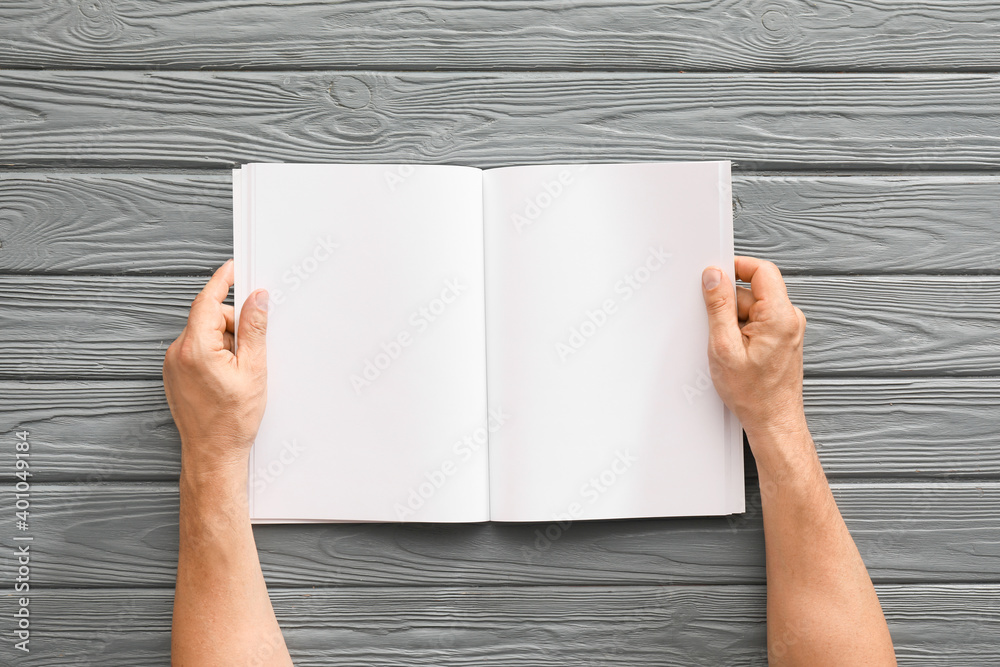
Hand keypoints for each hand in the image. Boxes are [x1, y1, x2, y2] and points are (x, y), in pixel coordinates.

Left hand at [163, 259, 268, 478]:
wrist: (213, 454)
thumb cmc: (232, 420)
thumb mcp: (254, 369)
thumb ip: (254, 328)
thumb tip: (257, 299)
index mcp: (195, 348)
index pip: (207, 301)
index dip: (222, 281)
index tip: (233, 268)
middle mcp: (178, 353)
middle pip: (210, 318)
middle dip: (234, 327)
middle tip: (251, 353)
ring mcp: (173, 365)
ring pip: (206, 335)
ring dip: (226, 344)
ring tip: (239, 373)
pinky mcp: (175, 375)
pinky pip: (198, 351)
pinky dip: (216, 355)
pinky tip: (228, 378)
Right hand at [700, 256, 807, 445]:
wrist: (772, 420)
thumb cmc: (754, 394)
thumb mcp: (724, 346)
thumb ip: (719, 306)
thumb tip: (714, 276)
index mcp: (780, 316)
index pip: (762, 270)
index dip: (737, 267)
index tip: (717, 275)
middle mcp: (790, 318)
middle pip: (753, 290)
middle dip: (730, 304)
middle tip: (717, 328)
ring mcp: (788, 329)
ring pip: (753, 307)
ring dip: (735, 321)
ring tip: (729, 348)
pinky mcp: (783, 338)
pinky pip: (758, 321)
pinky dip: (742, 332)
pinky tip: (736, 352)